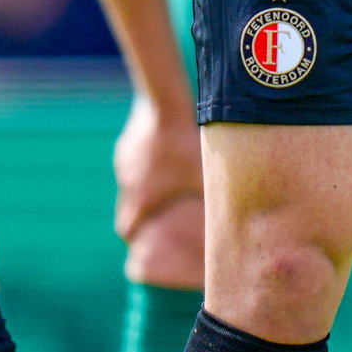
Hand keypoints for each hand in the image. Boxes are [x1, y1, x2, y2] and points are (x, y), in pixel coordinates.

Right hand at [112, 90, 203, 240]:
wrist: (163, 107)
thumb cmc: (185, 146)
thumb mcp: (202, 178)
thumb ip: (211, 202)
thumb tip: (228, 224)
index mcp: (142, 198)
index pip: (126, 230)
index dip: (134, 240)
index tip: (142, 244)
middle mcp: (128, 185)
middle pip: (124, 212)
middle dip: (136, 220)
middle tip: (151, 223)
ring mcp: (123, 165)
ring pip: (126, 188)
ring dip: (138, 194)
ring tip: (157, 192)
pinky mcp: (124, 148)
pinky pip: (128, 166)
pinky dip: (139, 172)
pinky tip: (157, 163)